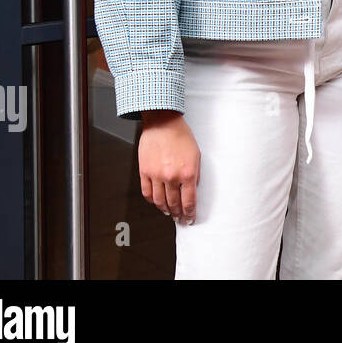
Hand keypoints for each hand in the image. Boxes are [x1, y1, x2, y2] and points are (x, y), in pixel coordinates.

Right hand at [138, 110, 200, 224]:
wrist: (163, 123)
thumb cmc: (181, 136)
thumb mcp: (197, 155)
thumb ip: (195, 174)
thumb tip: (193, 189)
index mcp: (188, 173)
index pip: (189, 201)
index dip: (190, 213)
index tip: (190, 219)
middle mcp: (172, 177)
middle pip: (174, 204)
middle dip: (178, 214)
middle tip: (180, 219)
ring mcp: (156, 175)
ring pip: (159, 201)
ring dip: (165, 210)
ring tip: (169, 213)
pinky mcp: (144, 172)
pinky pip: (147, 192)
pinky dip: (152, 201)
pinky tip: (156, 202)